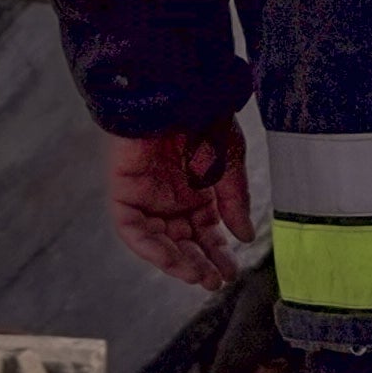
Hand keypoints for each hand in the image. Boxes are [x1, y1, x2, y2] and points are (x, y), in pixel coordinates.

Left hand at [106, 123, 258, 291]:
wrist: (175, 92)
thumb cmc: (204, 119)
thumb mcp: (229, 164)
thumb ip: (234, 201)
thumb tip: (245, 236)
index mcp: (198, 192)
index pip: (206, 232)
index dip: (218, 254)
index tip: (230, 271)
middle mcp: (172, 199)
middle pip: (184, 242)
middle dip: (200, 263)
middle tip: (214, 280)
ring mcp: (148, 197)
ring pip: (159, 241)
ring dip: (177, 261)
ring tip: (197, 275)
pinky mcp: (125, 193)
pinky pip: (133, 230)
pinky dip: (151, 247)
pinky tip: (172, 260)